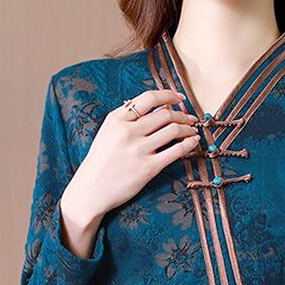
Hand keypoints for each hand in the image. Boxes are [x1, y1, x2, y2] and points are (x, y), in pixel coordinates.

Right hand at [59, 88, 200, 257]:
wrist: (91, 190)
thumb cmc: (101, 161)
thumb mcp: (107, 132)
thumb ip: (127, 118)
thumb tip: (158, 107)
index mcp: (117, 119)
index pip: (149, 98)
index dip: (169, 95)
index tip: (180, 99)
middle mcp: (128, 131)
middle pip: (165, 114)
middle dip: (183, 115)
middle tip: (190, 119)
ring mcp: (139, 150)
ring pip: (173, 130)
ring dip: (188, 129)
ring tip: (193, 131)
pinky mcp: (148, 168)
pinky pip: (176, 151)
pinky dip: (189, 144)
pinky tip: (193, 143)